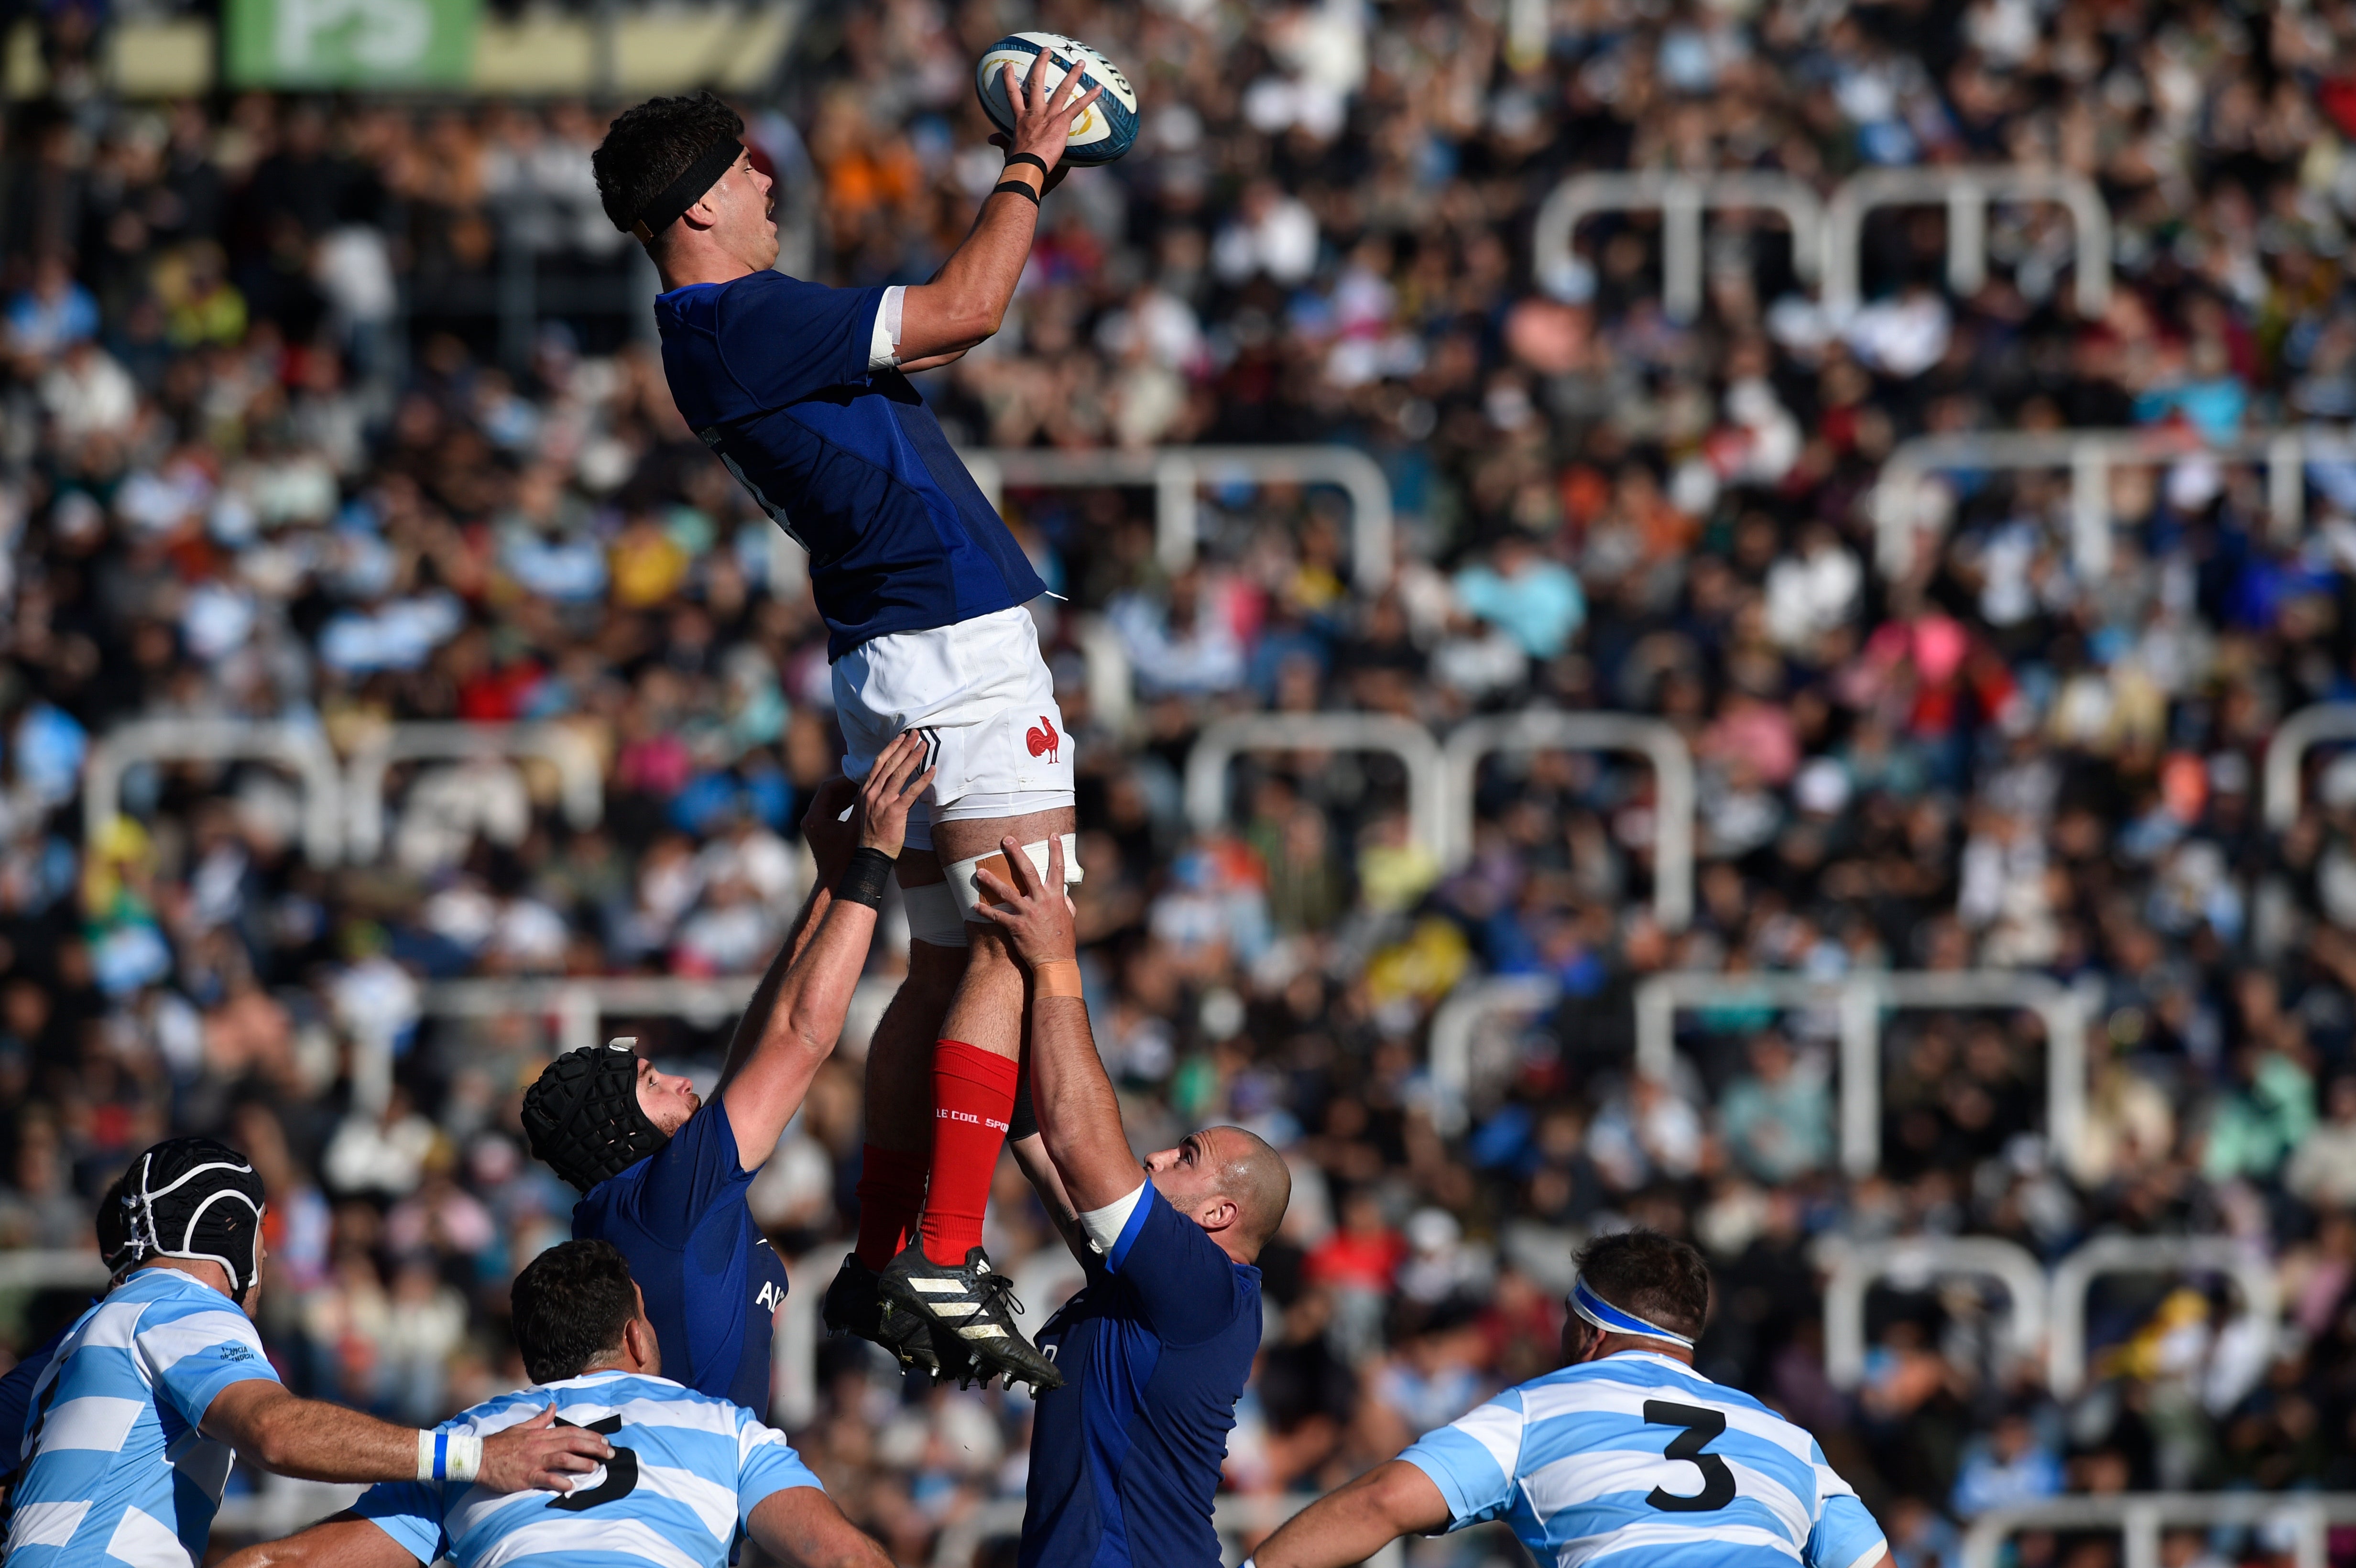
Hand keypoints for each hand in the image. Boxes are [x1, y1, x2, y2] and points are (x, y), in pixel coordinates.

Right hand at [475, 1405, 609, 1493]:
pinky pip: (546, 1478)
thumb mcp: (521, 1427)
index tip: (604, 1441)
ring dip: (581, 1463)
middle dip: (594, 1447)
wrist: (478, 1457)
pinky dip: (559, 1481)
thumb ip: (540, 1419)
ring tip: (596, 1467)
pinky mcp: (526, 1476)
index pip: (571, 1432)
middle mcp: (540, 1445)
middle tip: (610, 1454)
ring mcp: (534, 1461)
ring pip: (563, 1458)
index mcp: (541, 1434)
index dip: (590, 1436)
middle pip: (572, 1442)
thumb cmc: (500, 1444)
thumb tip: (553, 1406)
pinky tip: (571, 1486)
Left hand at [801, 776, 859, 889]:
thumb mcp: (857, 830)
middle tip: (865, 779)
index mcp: (815, 818)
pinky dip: (844, 805)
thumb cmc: (848, 860)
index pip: (828, 788)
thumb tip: (871, 786)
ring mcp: (814, 826)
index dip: (845, 780)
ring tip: (865, 788)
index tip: (861, 776)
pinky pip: (832, 812)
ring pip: (830, 802)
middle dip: (847, 786)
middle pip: (828, 794)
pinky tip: (859, 802)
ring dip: (846, 795)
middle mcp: (810, 820)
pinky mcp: (820, 831)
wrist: (838, 883)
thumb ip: (862, 807)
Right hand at [855, 731, 935, 858]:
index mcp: (866, 790)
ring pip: (899, 774)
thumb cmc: (872, 833)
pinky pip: (912, 792)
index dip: (891, 748)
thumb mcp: (870, 809)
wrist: (871, 854)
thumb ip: (879, 795)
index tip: (901, 737)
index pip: (879, 763)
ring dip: (913, 758)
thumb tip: (892, 785)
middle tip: (916, 734)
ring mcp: (883, 802)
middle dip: (903, 747)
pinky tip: (932, 770)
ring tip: (924, 745)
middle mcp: (873, 793)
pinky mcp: (895, 811)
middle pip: (890, 764)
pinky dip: (923, 780)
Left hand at [970, 833, 1077, 969]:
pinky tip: (974, 905)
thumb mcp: (1070, 919)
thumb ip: (1066, 904)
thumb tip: (1065, 895)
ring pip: (1007, 892)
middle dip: (1017, 853)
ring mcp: (1029, 913)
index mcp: (1056, 897)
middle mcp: (1042, 901)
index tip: (1052, 834)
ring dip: (992, 881)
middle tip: (1006, 839)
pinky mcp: (1017, 927)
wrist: (1056, 962)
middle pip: (1028, 872)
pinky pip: (997, 916)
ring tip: (979, 872)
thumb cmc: (1063, 940)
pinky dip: (985, 911)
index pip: (1058, 868)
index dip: (1056, 850)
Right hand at [998, 46, 1103, 184]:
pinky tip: (1099, 88)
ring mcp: (1048, 116)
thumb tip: (991, 139)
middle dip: (1041, 64)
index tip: (1007, 65)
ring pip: (1061, 90)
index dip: (1009, 79)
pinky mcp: (1060, 123)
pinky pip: (1076, 106)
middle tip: (1047, 50)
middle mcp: (1034, 112)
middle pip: (1036, 83)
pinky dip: (1088, 97)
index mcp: (1021, 119)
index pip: (1013, 94)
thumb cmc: (1017, 163)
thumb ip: (1001, 141)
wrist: (1026, 168)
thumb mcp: (1007, 149)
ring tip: (1081, 62)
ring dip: (1072, 75)